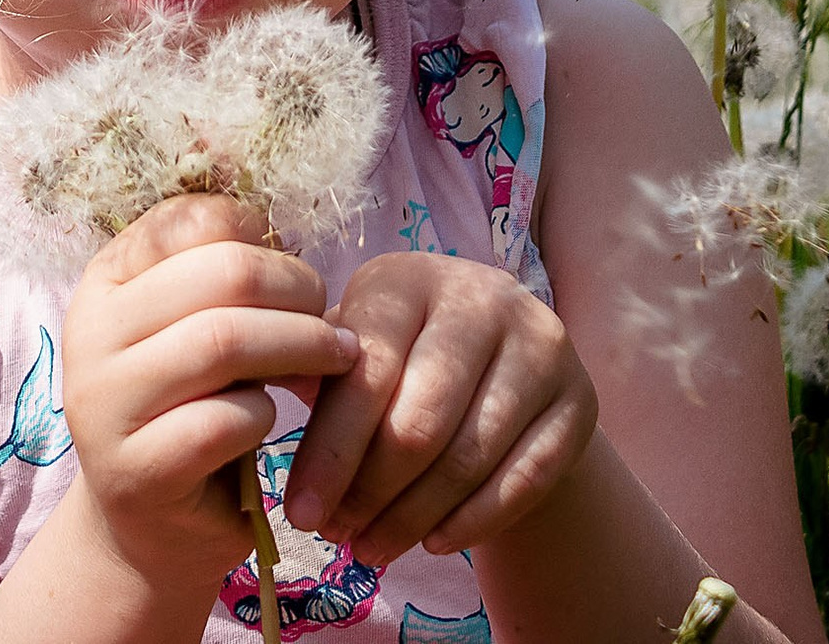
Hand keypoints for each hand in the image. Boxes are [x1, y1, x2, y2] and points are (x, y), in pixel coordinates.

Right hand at [60, 194, 362, 588]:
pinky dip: (266, 415)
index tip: (296, 276)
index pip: (192, 219)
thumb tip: (290, 222)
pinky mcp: (135, 470)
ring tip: (334, 362)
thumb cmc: (192, 406)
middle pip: (221, 273)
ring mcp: (104, 403)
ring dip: (300, 348)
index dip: (264, 239)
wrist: (152, 525)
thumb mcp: (200, 326)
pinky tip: (272, 421)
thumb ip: (228, 274)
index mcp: (107, 280)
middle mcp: (90, 332)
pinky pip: (225, 419)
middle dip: (298, 292)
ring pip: (222, 341)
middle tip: (333, 322)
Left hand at [279, 251, 596, 567]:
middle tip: (339, 536)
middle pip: (419, 421)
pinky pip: (525, 479)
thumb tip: (248, 399)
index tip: (301, 512)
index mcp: (409, 279)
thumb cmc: (400, 357)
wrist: (500, 363)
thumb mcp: (355, 346)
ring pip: (469, 456)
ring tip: (374, 549)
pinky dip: (472, 521)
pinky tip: (433, 542)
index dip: (330, 452)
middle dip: (370, 492)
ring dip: (413, 517)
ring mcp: (541, 347)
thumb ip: (314, 372)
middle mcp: (483, 298)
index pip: (366, 373)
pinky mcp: (580, 400)